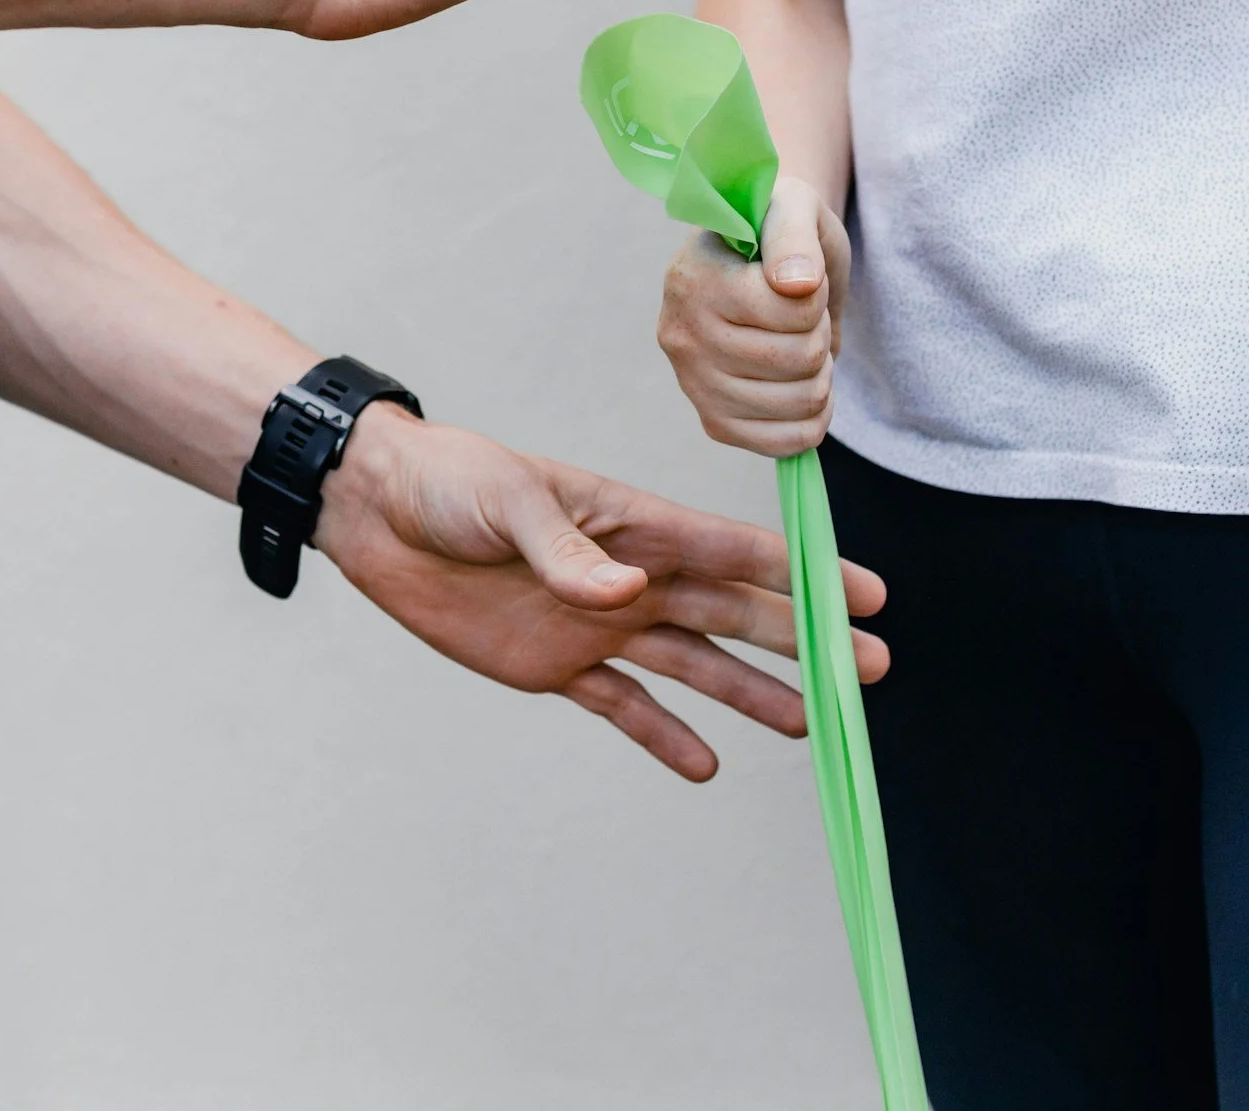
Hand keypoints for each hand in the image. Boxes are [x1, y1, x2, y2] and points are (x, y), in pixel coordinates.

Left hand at [313, 404, 887, 779]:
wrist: (378, 513)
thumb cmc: (449, 483)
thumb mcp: (508, 502)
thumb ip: (568, 552)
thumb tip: (626, 594)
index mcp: (633, 523)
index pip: (735, 552)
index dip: (803, 574)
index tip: (866, 595)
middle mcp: (631, 576)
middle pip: (735, 613)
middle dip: (804, 640)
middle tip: (870, 668)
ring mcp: (597, 622)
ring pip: (694, 664)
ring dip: (750, 694)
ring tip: (809, 725)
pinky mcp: (554, 665)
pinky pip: (624, 706)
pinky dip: (664, 736)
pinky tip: (707, 765)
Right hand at [658, 176, 848, 457]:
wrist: (764, 264)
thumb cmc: (779, 233)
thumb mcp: (793, 209)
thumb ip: (794, 236)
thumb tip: (796, 284)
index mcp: (693, 279)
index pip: (793, 310)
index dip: (817, 295)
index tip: (799, 277)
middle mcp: (680, 335)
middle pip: (799, 359)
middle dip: (820, 333)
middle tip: (800, 315)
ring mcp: (692, 384)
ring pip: (800, 402)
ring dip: (819, 372)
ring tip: (795, 343)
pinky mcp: (713, 422)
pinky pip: (784, 443)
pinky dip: (812, 418)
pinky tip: (800, 387)